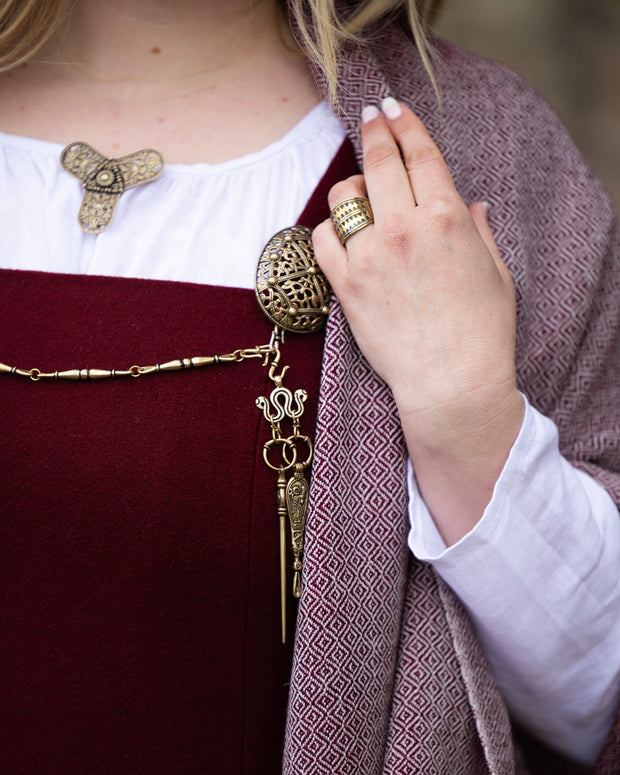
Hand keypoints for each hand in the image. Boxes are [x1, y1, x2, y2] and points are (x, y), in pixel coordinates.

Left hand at [312, 99, 523, 542]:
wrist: (451, 385)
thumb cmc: (481, 334)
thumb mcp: (495, 274)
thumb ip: (479, 232)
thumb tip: (469, 204)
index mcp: (448, 219)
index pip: (421, 155)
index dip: (406, 124)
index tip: (393, 108)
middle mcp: (406, 229)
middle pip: (381, 163)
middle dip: (375, 131)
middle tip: (370, 118)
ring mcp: (371, 257)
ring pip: (345, 197)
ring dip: (352, 189)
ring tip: (361, 196)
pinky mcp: (346, 286)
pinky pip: (321, 239)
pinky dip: (328, 231)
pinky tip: (340, 236)